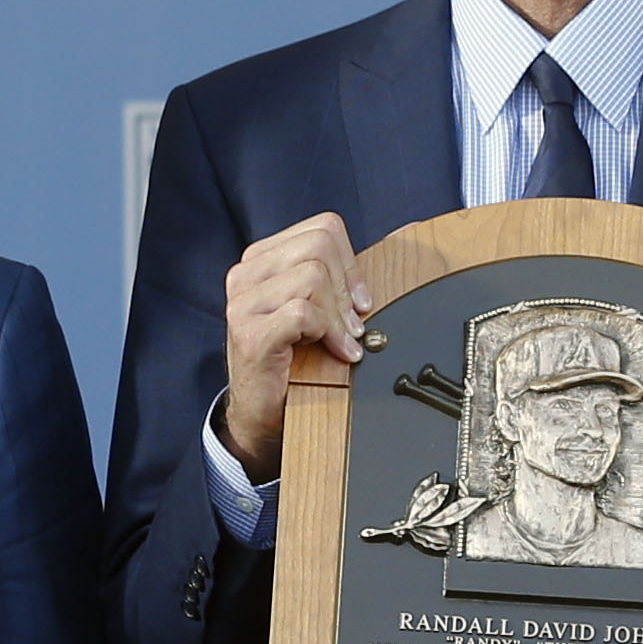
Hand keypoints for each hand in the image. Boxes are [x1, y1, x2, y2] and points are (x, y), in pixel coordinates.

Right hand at [216, 213, 369, 483]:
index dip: (352, 264)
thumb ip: (339, 277)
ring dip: (337, 315)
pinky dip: (327, 332)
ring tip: (342, 341)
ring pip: (312, 276)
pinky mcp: (251, 334)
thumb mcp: (317, 308)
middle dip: (346, 288)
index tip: (360, 301)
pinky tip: (334, 352)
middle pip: (318, 246)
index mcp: (262, 260)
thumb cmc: (292, 361)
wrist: (262, 413)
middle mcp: (246, 275)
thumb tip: (399, 239)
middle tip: (352, 325)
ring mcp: (244, 303)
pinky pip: (303, 312)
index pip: (321, 230)